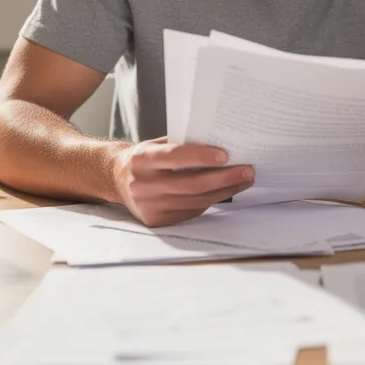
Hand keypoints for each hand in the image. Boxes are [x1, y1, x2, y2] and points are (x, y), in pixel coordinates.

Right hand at [109, 138, 254, 225]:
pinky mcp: (156, 220)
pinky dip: (210, 201)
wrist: (117, 179)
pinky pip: (191, 212)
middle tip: (247, 170)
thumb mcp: (155, 144)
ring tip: (243, 181)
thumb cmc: (144, 158)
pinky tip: (224, 192)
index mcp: (142, 159)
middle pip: (191, 184)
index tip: (226, 155)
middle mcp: (143, 184)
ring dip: (224, 192)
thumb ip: (180, 145)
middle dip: (224, 178)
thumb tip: (220, 143)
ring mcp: (148, 206)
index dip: (201, 157)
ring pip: (195, 201)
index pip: (175, 157)